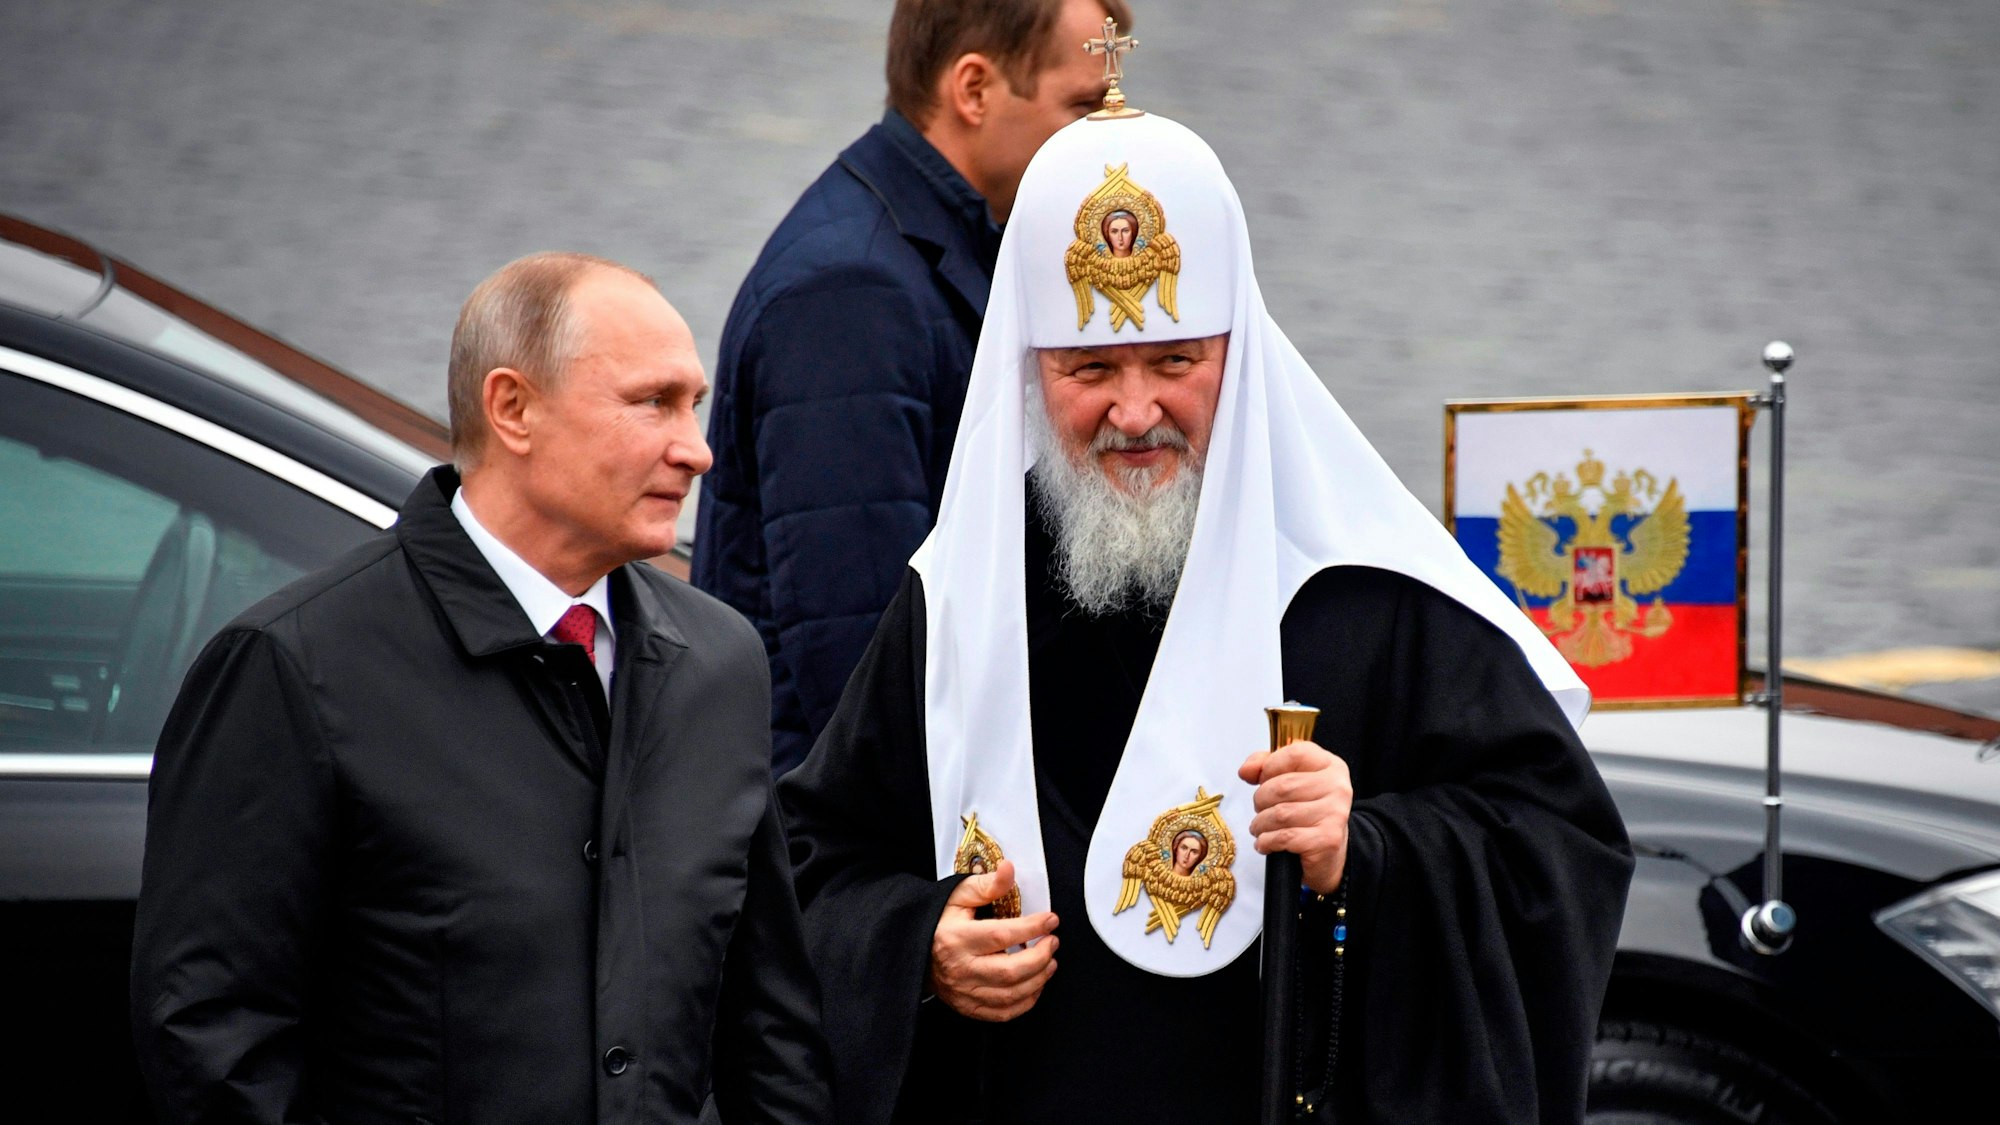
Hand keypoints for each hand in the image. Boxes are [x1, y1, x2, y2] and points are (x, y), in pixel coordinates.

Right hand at [928, 859, 1059, 1021]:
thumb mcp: (958, 896)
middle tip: (1053, 941)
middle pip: (1010, 971)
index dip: (1032, 928)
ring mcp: (964, 992)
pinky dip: (1026, 1001)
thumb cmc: (939, 923)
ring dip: (1039, 979)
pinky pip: (1003, 1013)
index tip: (1050, 920)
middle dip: (1040, 956)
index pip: (1001, 936)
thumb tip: (1008, 869)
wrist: (915, 952)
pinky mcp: (968, 1007)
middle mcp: (960, 969)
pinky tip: (1035, 984)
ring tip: (1050, 961)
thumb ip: (987, 885)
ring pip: (1010, 995)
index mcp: (956, 939)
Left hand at [1238, 740, 1353, 893]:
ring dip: (1260, 823)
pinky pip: (1285, 837)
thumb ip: (1266, 766)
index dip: (1270, 766)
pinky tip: (1266, 843)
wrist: (1327, 853)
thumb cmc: (1305, 812)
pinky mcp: (1328, 839)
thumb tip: (1246, 770)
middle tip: (1260, 810)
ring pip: (1281, 814)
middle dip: (1260, 800)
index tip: (1261, 780)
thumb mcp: (1290, 780)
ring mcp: (1335, 813)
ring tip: (1260, 828)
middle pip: (1283, 786)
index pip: (1295, 754)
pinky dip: (1267, 841)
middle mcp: (1338, 787)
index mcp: (1330, 765)